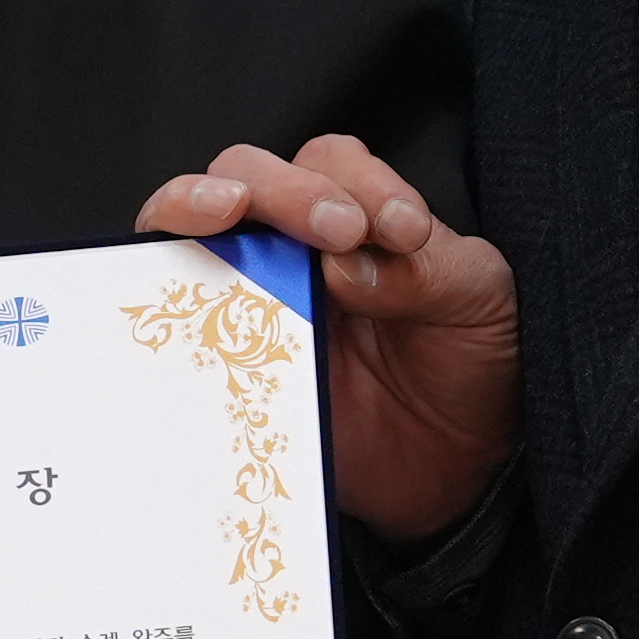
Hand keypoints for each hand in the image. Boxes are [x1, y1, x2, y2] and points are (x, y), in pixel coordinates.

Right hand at [134, 134, 516, 539]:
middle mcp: (292, 247)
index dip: (358, 182)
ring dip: (191, 207)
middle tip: (336, 231)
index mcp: (358, 218)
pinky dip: (158, 290)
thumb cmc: (470, 371)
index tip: (402, 231)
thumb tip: (345, 265)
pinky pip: (170, 318)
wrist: (450, 474)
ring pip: (185, 227)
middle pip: (248, 176)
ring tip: (223, 215)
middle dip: (282, 188)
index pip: (332, 164)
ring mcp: (249, 301)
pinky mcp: (219, 363)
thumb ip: (428, 273)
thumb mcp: (480, 305)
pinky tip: (190, 302)